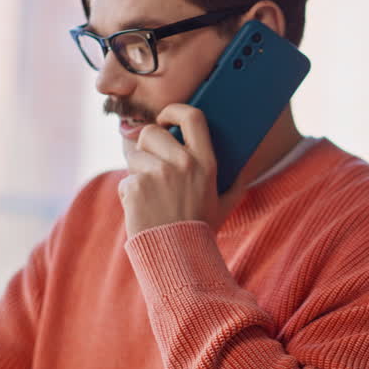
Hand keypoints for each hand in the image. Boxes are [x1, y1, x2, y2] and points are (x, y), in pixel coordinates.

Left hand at [118, 104, 245, 236]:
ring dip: (137, 173)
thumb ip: (233, 183)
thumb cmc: (201, 230)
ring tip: (150, 196)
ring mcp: (157, 175)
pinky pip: (126, 181)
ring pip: (133, 156)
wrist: (178, 257)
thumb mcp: (225, 204)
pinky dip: (129, 195)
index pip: (192, 117)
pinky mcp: (135, 188)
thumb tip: (243, 170)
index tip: (166, 119)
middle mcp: (183, 164)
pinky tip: (143, 211)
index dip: (174, 110)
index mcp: (206, 162)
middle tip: (151, 166)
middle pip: (151, 132)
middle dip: (146, 146)